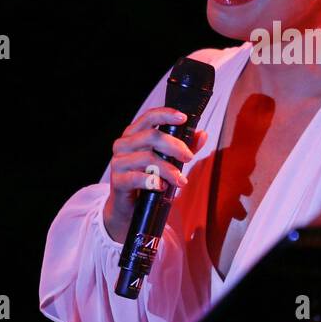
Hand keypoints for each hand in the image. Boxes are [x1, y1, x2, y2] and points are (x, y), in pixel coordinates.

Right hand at [102, 107, 208, 243]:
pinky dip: (154, 181)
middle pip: (151, 136)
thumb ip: (184, 147)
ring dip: (168, 169)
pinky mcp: (117, 181)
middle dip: (175, 146)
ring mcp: (118, 162)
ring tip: (181, 180)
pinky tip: (163, 187)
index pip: (149, 117)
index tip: (183, 118)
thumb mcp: (169, 160)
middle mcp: (123, 144)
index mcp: (134, 134)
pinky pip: (137, 178)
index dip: (166, 114)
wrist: (130, 207)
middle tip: (189, 157)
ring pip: (147, 158)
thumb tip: (203, 134)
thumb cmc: (149, 177)